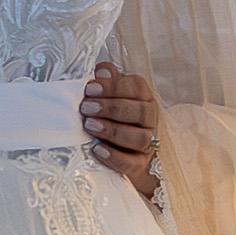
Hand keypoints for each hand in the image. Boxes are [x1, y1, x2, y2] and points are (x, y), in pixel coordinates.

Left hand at [82, 63, 159, 196]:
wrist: (116, 152)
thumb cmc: (107, 115)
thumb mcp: (106, 96)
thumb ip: (105, 82)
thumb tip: (102, 70)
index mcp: (143, 96)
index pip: (136, 87)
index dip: (113, 87)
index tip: (89, 89)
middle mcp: (149, 118)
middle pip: (139, 111)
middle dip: (110, 108)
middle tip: (85, 108)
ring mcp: (148, 142)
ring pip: (140, 137)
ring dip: (113, 131)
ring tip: (89, 126)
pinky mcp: (140, 164)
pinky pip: (132, 163)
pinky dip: (114, 157)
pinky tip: (96, 149)